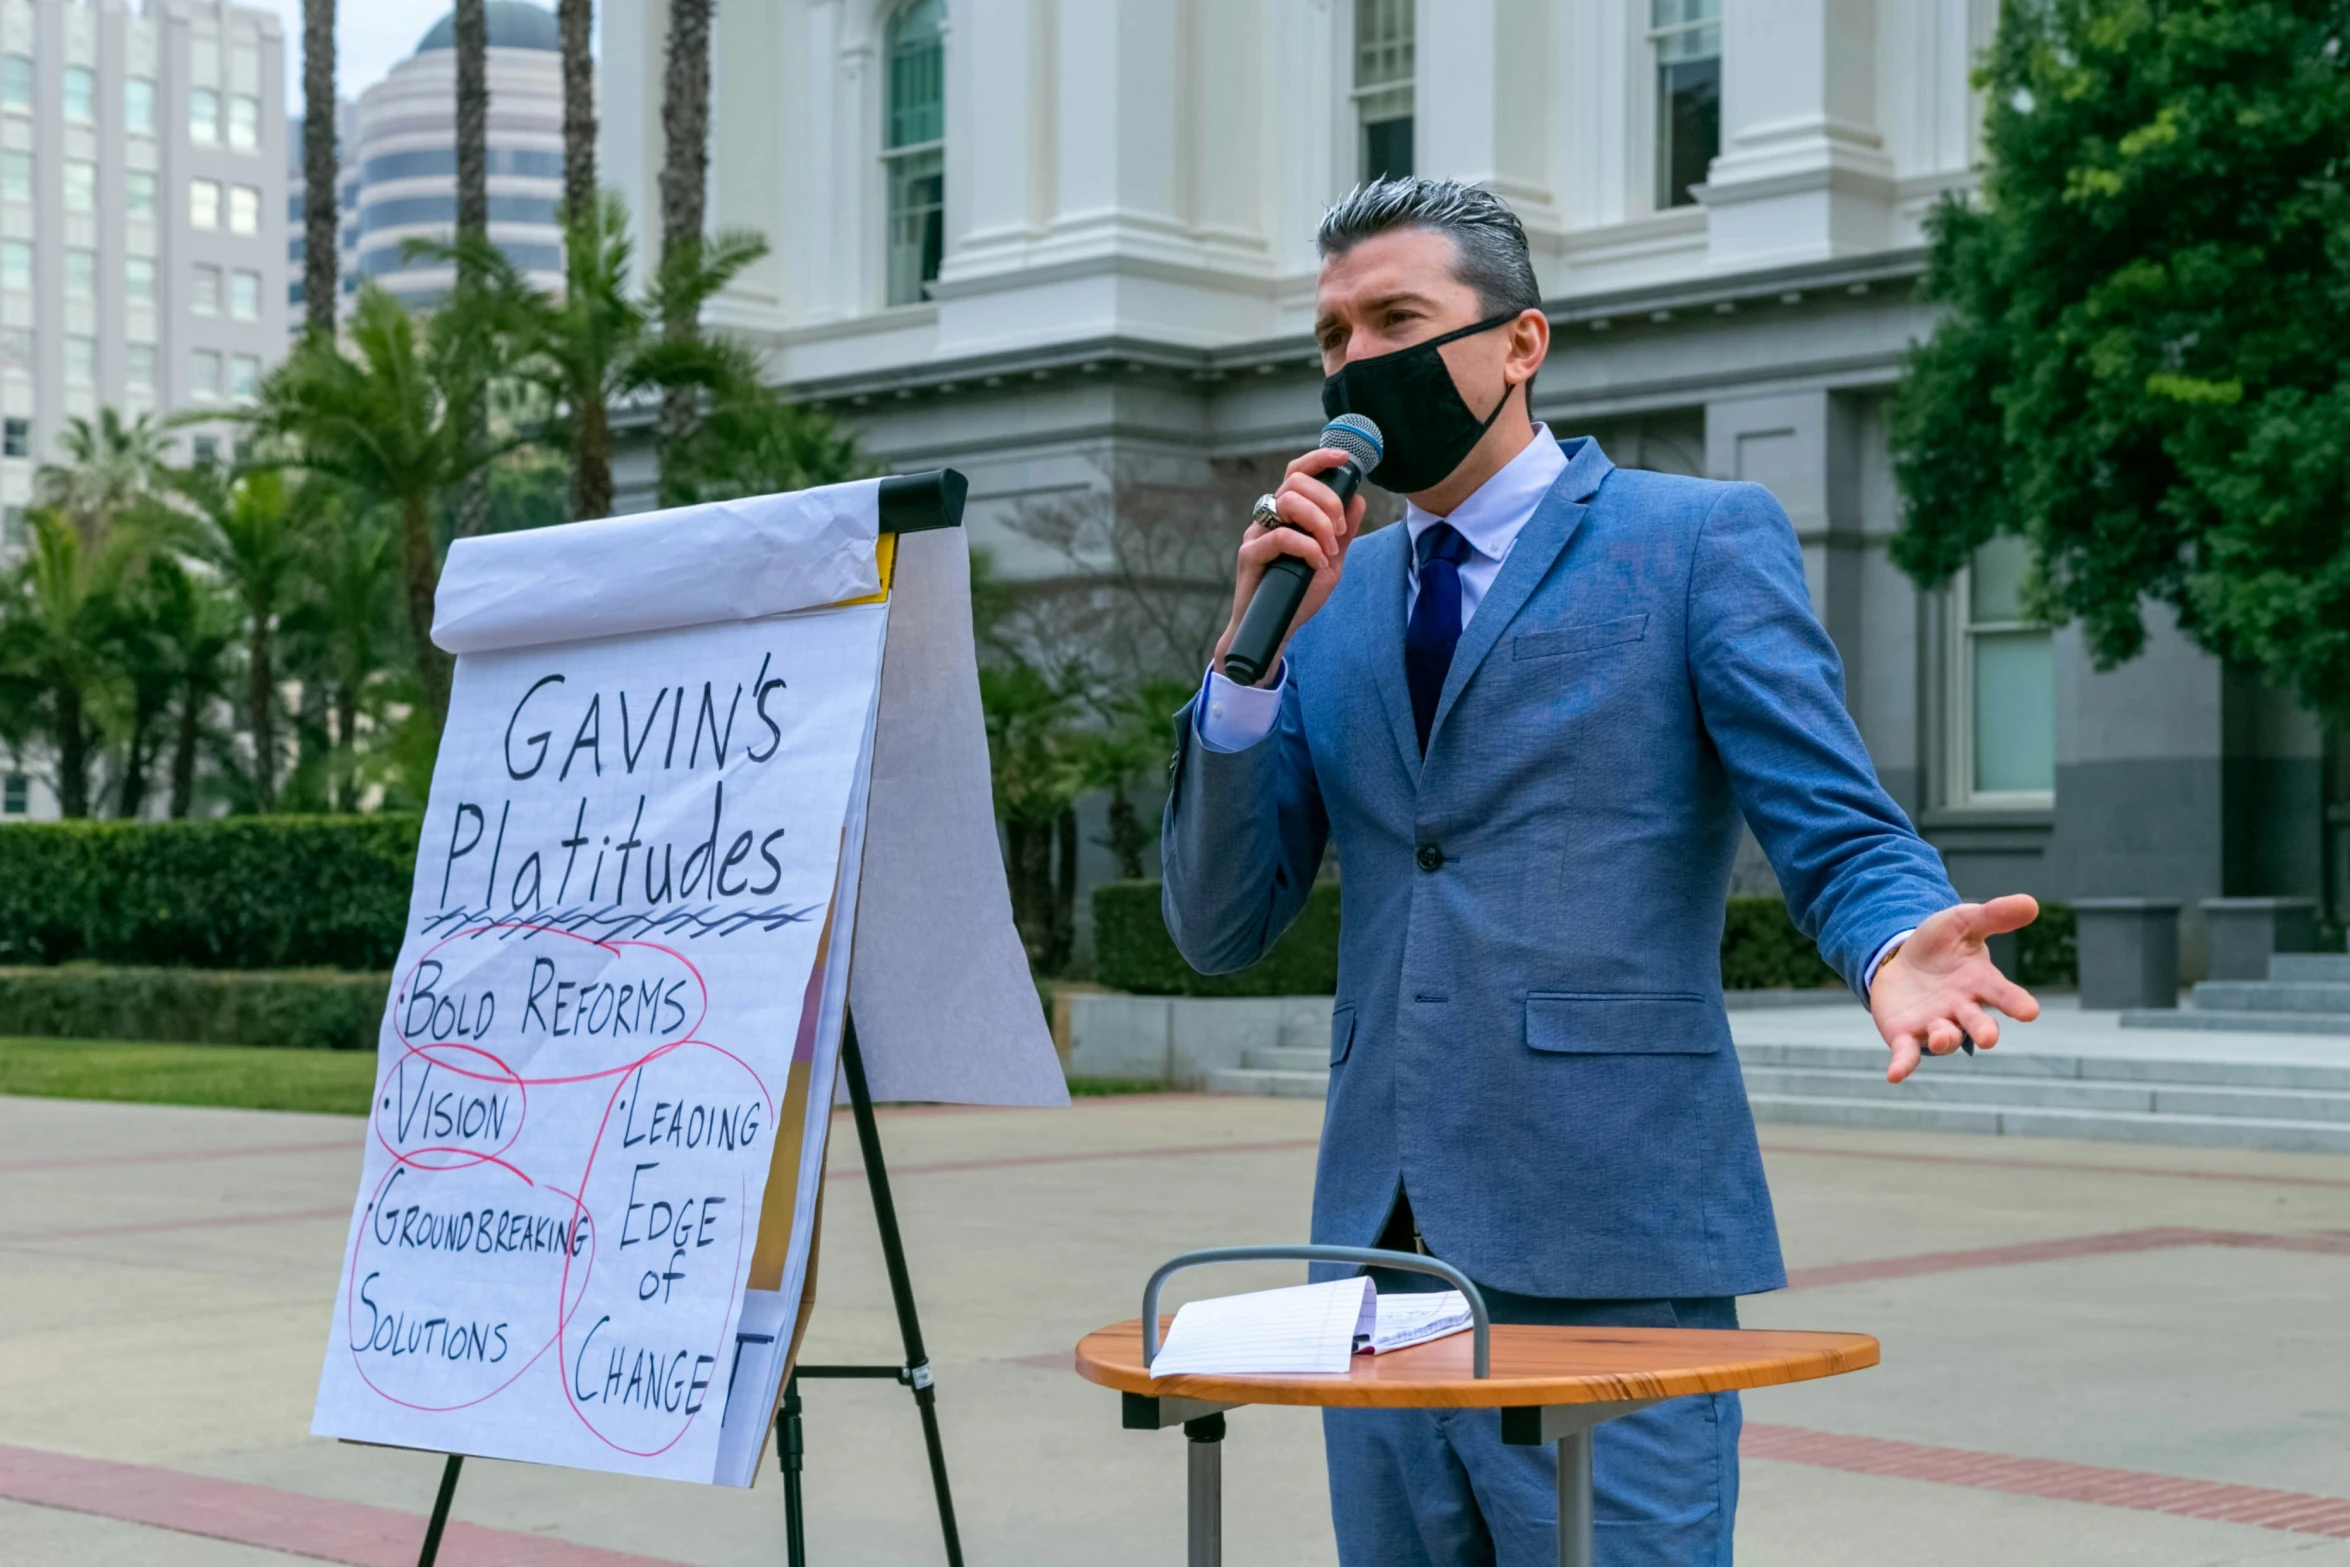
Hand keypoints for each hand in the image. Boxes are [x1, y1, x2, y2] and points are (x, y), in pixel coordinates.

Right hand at [1212, 448, 1368, 685]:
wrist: (1274, 629)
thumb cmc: (1298, 595)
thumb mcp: (1331, 561)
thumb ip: (1343, 532)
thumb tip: (1358, 498)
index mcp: (1287, 515)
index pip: (1298, 474)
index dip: (1319, 459)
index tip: (1344, 458)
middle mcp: (1269, 518)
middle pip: (1295, 482)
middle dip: (1327, 501)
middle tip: (1341, 531)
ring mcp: (1257, 534)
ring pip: (1287, 503)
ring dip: (1319, 522)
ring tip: (1329, 551)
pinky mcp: (1249, 554)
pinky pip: (1281, 537)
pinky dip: (1307, 548)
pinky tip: (1317, 565)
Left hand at [1869, 895, 2041, 1083]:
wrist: (1900, 959)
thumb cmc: (1940, 944)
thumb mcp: (1963, 922)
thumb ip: (1993, 916)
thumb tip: (2031, 902)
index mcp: (1979, 983)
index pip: (2002, 994)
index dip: (2016, 1003)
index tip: (2030, 1011)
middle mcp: (1961, 1009)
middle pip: (1976, 1023)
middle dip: (1983, 1030)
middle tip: (1990, 1038)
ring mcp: (1934, 1024)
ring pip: (1944, 1038)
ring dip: (1944, 1039)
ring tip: (1942, 1038)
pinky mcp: (1906, 1034)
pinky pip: (1907, 1053)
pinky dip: (1903, 1065)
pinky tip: (1895, 1075)